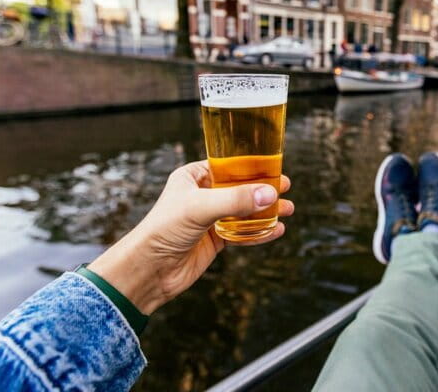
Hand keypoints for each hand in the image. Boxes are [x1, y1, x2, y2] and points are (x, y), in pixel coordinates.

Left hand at [88, 160, 293, 313]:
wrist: (148, 271)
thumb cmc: (162, 230)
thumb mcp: (199, 207)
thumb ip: (235, 200)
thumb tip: (270, 194)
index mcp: (193, 177)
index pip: (227, 166)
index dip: (252, 165)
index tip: (274, 166)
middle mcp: (202, 196)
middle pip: (240, 187)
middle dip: (264, 188)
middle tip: (286, 186)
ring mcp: (209, 219)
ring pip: (244, 210)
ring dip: (266, 211)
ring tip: (288, 210)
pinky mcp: (214, 241)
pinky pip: (242, 233)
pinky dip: (260, 232)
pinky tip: (276, 230)